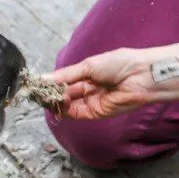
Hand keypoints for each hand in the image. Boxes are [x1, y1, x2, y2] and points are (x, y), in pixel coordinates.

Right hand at [45, 41, 178, 119]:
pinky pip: (77, 113)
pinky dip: (66, 109)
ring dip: (56, 102)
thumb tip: (43, 79)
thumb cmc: (119, 64)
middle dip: (51, 93)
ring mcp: (93, 101)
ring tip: (46, 96)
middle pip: (64, 94)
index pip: (63, 82)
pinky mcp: (98, 112)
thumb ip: (65, 76)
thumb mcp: (88, 66)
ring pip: (68, 105)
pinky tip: (58, 102)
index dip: (50, 83)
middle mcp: (88, 89)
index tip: (37, 84)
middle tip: (38, 92)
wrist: (142, 75)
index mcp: (87, 76)